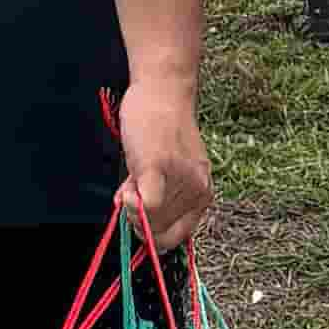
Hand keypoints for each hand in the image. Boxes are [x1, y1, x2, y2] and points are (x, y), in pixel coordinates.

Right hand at [115, 70, 212, 247]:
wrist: (162, 91)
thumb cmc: (163, 128)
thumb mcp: (170, 170)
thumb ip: (158, 197)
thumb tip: (139, 224)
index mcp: (202, 192)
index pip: (178, 237)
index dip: (154, 236)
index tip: (140, 221)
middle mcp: (197, 190)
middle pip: (161, 233)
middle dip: (139, 220)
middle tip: (132, 193)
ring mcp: (179, 180)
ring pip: (149, 221)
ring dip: (131, 206)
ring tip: (132, 178)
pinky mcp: (158, 167)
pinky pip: (146, 207)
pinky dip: (131, 204)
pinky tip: (126, 188)